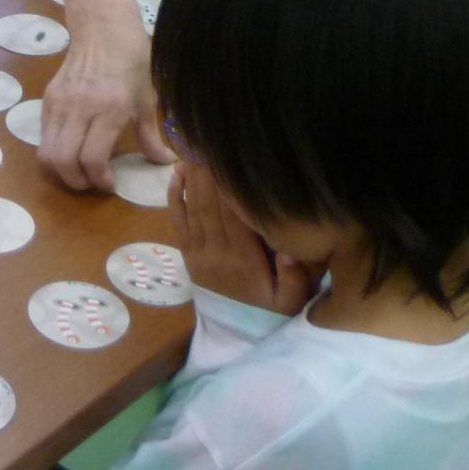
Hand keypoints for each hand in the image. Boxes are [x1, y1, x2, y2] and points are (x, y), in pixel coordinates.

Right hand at [39, 14, 166, 191]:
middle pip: (62, 160)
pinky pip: (43, 136)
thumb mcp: (146, 98)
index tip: (111, 184)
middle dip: (76, 181)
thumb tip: (164, 163)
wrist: (102, 28)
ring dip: (61, 170)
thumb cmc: (132, 60)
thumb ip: (150, 135)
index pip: (91, 157)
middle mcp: (79, 108)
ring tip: (79, 171)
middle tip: (92, 182)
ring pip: (46, 152)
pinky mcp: (47, 99)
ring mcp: (59, 103)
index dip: (99, 179)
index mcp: (109, 108)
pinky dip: (54, 151)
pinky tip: (72, 148)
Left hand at [169, 161, 320, 315]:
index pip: (233, 215)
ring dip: (190, 178)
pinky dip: (175, 197)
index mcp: (243, 258)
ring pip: (192, 209)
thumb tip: (290, 252)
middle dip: (207, 173)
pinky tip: (175, 174)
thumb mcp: (290, 301)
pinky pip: (178, 222)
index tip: (226, 158)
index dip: (227, 186)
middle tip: (205, 141)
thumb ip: (294, 278)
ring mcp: (199, 253)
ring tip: (191, 149)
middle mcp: (217, 252)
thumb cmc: (270, 305)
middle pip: (209, 206)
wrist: (239, 328)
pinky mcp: (187, 254)